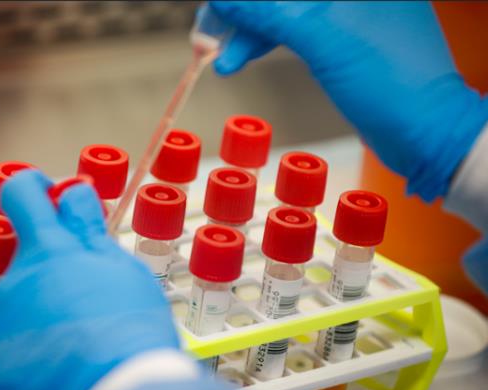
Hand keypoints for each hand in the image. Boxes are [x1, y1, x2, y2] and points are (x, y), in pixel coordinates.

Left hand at [0, 170, 178, 389]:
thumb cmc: (129, 333)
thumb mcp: (122, 269)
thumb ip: (90, 230)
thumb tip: (73, 196)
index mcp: (50, 251)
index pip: (24, 192)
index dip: (34, 187)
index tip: (47, 195)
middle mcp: (17, 279)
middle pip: (27, 253)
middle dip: (53, 260)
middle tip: (86, 285)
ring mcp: (2, 320)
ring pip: (23, 296)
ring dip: (47, 303)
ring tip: (80, 330)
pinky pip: (13, 337)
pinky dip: (34, 341)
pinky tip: (62, 354)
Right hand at [210, 1, 487, 200]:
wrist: (424, 133)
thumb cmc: (392, 84)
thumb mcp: (321, 40)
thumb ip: (269, 13)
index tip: (215, 10)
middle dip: (242, 13)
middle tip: (208, 33)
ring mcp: (348, 12)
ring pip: (284, 11)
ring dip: (249, 32)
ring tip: (220, 56)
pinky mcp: (342, 38)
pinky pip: (293, 30)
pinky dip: (266, 43)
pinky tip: (241, 57)